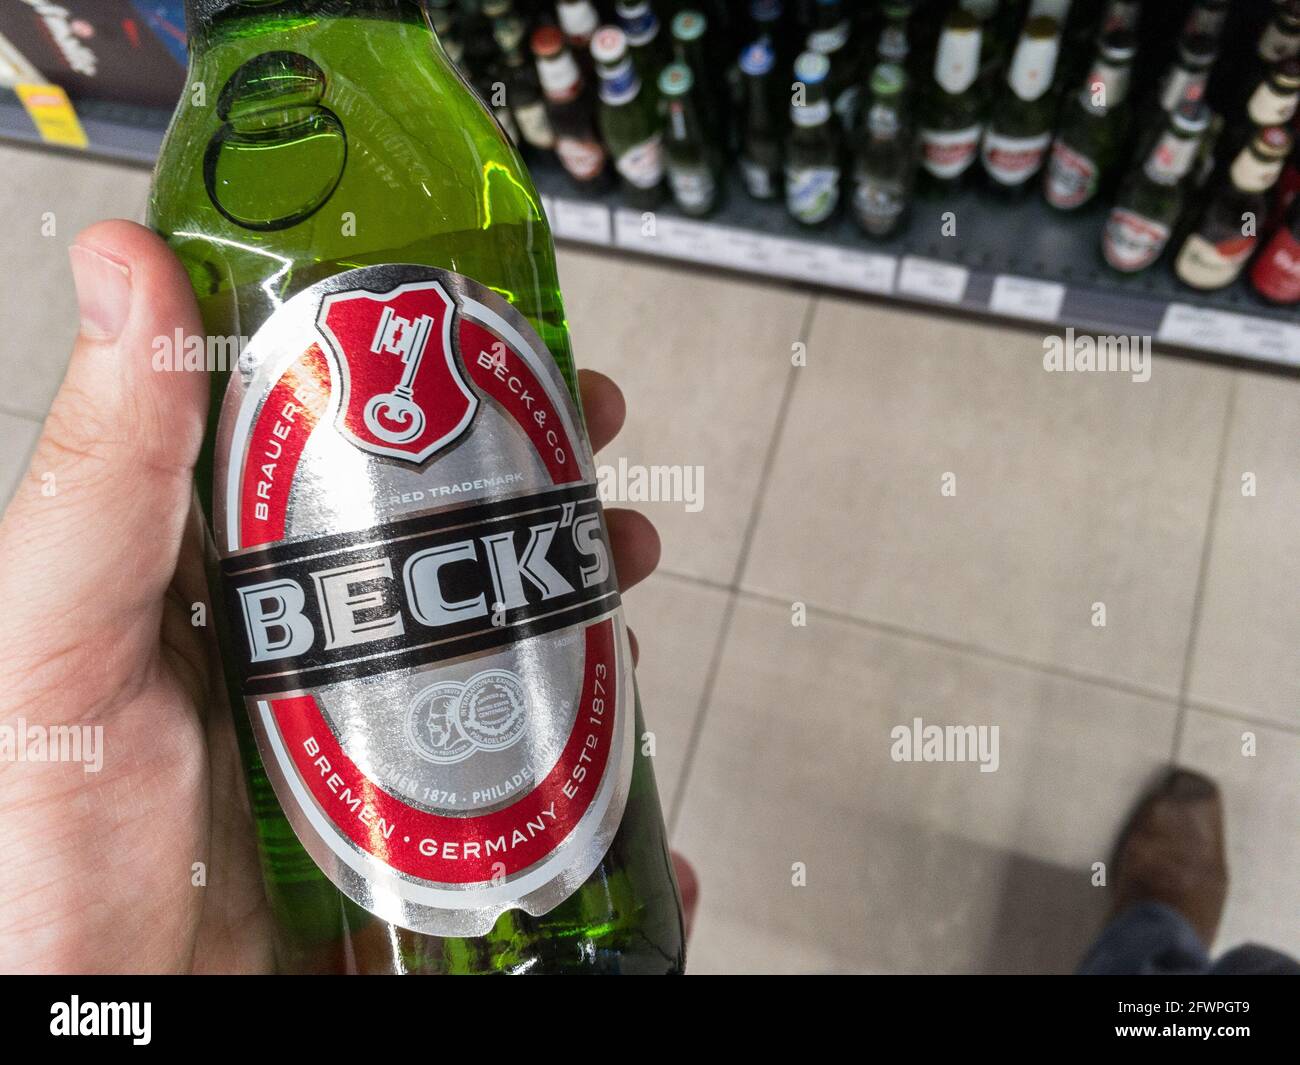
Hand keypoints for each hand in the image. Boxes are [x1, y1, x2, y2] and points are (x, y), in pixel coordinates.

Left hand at [0, 220, 661, 973]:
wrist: (108, 1026)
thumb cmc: (39, 860)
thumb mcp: (61, 636)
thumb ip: (104, 469)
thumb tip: (126, 266)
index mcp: (229, 576)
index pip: (350, 443)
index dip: (443, 386)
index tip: (512, 348)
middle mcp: (310, 646)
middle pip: (455, 546)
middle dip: (550, 503)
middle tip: (602, 482)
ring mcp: (370, 741)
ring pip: (507, 656)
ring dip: (589, 628)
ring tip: (626, 623)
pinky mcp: (416, 834)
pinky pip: (526, 796)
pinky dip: (601, 794)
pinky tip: (637, 803)